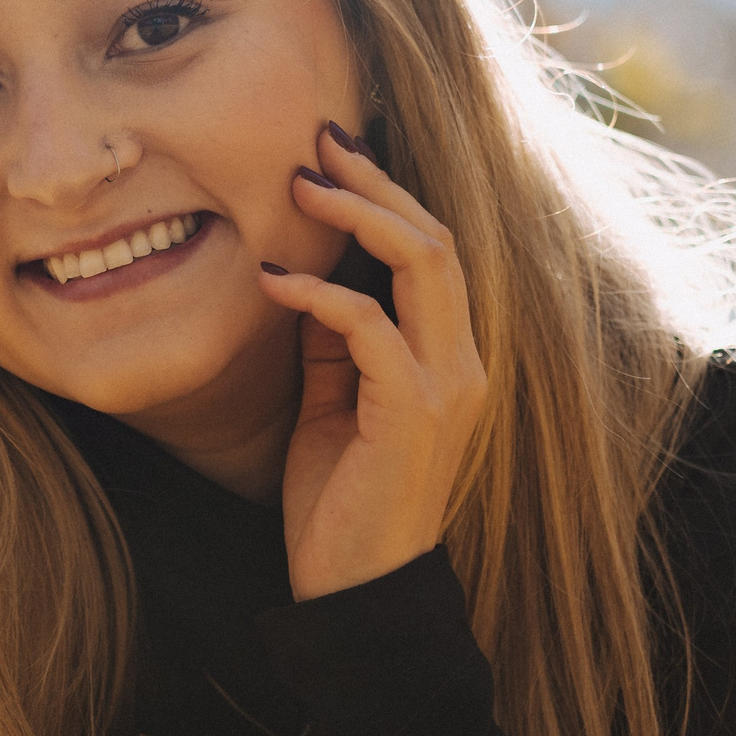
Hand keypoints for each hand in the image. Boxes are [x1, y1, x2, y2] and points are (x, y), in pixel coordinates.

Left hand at [256, 122, 488, 601]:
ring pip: (422, 262)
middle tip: (318, 141)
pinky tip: (272, 282)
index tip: (332, 155)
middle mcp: (464, 363)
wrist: (357, 594)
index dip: (386, 196)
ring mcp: (447, 386)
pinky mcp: (414, 412)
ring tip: (300, 186)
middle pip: (435, 238)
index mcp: (451, 359)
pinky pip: (370, 326)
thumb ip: (333, 345)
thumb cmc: (342, 505)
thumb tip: (303, 278)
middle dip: (375, 182)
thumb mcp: (332, 406)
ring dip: (358, 215)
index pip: (432, 253)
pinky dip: (319, 295)